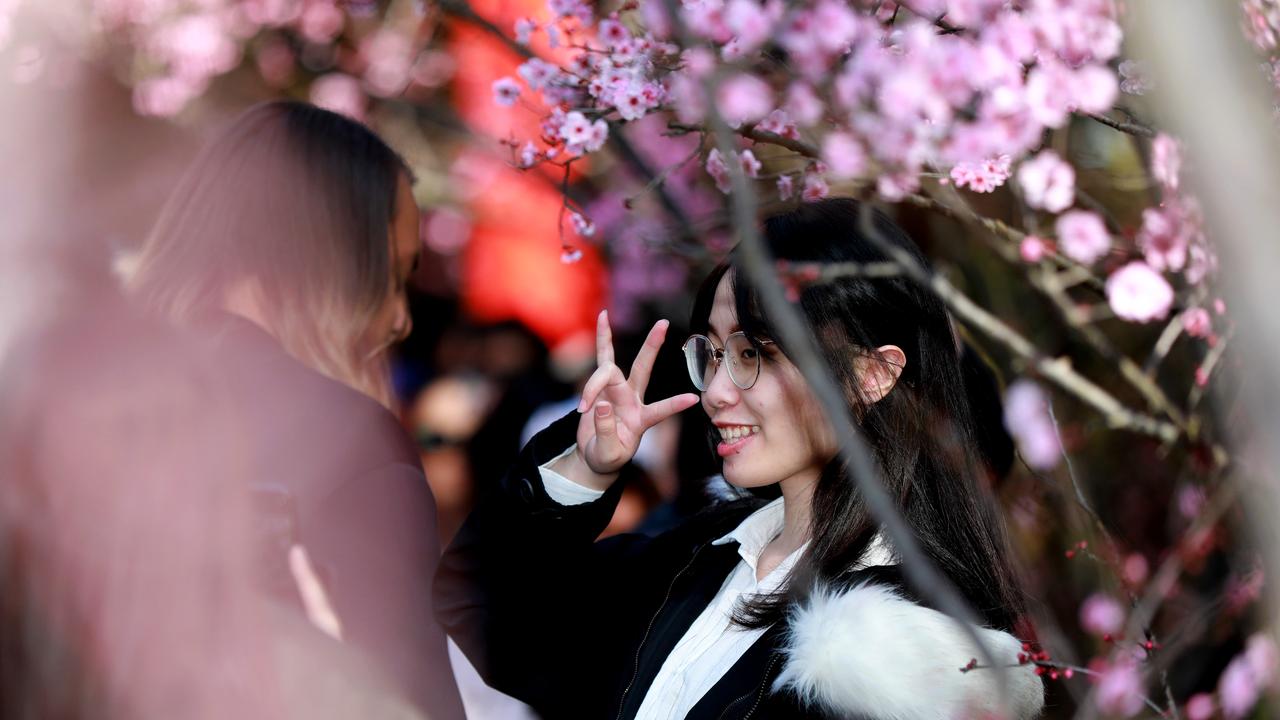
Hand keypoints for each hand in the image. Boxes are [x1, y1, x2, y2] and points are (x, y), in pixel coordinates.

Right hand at [572, 311, 699, 479]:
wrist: (595, 455)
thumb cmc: (607, 456)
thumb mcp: (608, 453)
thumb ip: (606, 430)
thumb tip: (602, 404)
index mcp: (641, 419)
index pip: (661, 411)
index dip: (675, 405)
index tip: (693, 399)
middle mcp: (632, 400)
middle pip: (642, 368)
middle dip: (652, 346)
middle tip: (664, 323)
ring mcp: (617, 391)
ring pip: (609, 369)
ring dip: (597, 370)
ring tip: (591, 367)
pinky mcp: (602, 386)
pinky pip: (600, 360)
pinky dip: (601, 341)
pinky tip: (603, 319)